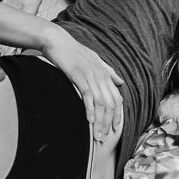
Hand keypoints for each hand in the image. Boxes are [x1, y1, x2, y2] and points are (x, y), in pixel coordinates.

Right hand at [41, 26, 123, 142]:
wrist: (57, 40)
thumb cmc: (73, 51)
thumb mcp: (94, 60)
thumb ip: (108, 71)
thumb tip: (121, 81)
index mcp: (105, 73)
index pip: (116, 99)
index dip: (117, 115)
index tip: (114, 129)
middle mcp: (101, 75)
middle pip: (111, 104)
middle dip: (108, 123)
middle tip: (103, 138)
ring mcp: (91, 76)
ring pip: (101, 103)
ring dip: (100, 121)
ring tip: (97, 135)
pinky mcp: (79, 76)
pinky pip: (88, 96)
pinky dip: (90, 110)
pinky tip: (89, 121)